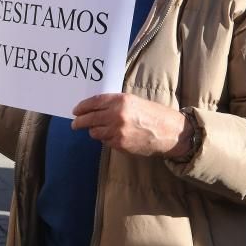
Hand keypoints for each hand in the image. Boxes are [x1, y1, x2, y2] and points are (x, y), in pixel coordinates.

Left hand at [71, 93, 191, 157]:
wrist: (170, 132)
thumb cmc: (153, 114)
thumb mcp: (134, 101)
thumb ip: (114, 104)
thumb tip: (95, 108)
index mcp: (120, 100)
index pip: (93, 102)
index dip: (82, 106)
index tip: (76, 110)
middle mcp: (116, 114)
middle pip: (89, 118)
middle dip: (79, 121)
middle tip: (75, 124)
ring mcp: (117, 130)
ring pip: (95, 132)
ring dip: (93, 131)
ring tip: (96, 130)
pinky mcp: (120, 144)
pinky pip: (105, 141)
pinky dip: (105, 139)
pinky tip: (112, 136)